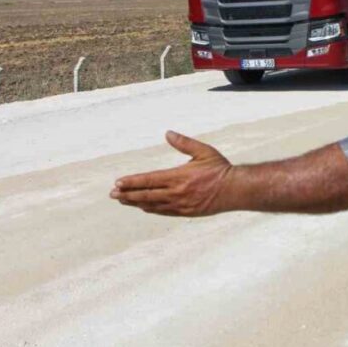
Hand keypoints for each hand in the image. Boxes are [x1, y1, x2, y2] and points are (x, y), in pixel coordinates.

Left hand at [110, 131, 232, 216]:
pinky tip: (143, 207)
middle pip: (146, 195)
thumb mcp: (203, 151)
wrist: (234, 190)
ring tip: (123, 200)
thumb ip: (184, 143)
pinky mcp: (185, 212)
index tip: (118, 182)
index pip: (149, 180)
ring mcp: (180, 204)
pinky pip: (163, 211)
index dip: (132, 182)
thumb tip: (168, 133)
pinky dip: (151, 209)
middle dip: (127, 194)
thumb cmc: (220, 169)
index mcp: (178, 177)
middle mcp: (176, 192)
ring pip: (152, 205)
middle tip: (113, 194)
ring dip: (135, 202)